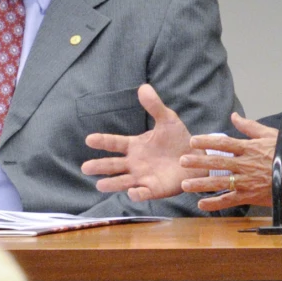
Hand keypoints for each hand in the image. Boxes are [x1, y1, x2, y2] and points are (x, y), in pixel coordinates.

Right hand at [82, 84, 194, 199]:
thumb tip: (143, 87)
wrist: (196, 159)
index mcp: (134, 146)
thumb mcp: (168, 120)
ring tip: (99, 185)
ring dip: (111, 184)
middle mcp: (134, 163)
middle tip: (85, 168)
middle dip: (99, 166)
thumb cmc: (179, 140)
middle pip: (113, 165)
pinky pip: (143, 193)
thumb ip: (155, 106)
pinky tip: (132, 192)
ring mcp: (142, 177)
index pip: (114, 143)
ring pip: (122, 182)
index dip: (102, 141)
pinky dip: (136, 194)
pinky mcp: (153, 189)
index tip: (89, 139)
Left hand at [175, 113, 281, 211]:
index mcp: (248, 149)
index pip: (224, 144)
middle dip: (198, 162)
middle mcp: (245, 165)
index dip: (207, 142)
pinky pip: (229, 200)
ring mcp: (246, 181)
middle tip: (182, 161)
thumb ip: (249, 126)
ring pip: (220, 183)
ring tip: (185, 185)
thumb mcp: (269, 135)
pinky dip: (215, 203)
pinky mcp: (249, 195)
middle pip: (217, 163)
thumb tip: (234, 116)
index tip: (193, 141)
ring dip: (201, 184)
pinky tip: (201, 204)